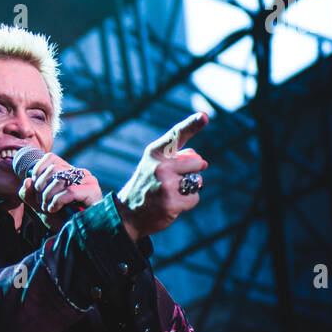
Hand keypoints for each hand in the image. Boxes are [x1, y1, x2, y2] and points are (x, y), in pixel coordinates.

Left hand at [18, 152, 102, 230]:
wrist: (77, 236)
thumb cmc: (61, 220)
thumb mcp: (40, 206)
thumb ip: (29, 194)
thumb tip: (27, 180)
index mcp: (69, 172)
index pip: (50, 158)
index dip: (38, 171)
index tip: (35, 188)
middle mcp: (80, 173)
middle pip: (53, 169)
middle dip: (41, 188)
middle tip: (41, 203)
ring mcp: (88, 181)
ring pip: (60, 179)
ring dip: (47, 196)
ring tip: (48, 208)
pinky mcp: (93, 192)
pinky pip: (69, 191)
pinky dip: (57, 201)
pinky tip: (55, 210)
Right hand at [116, 112, 209, 238]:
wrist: (127, 214)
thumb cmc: (147, 186)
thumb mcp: (155, 165)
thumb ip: (177, 157)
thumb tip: (203, 162)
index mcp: (155, 153)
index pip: (176, 135)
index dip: (192, 125)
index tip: (204, 117)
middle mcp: (159, 166)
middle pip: (197, 162)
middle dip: (192, 172)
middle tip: (173, 181)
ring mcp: (165, 184)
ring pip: (197, 182)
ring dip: (189, 189)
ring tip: (169, 193)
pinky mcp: (171, 202)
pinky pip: (194, 198)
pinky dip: (187, 203)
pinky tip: (171, 204)